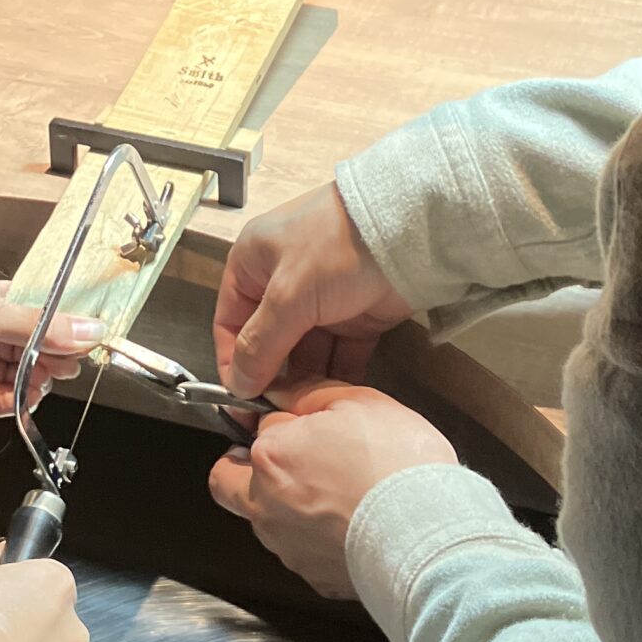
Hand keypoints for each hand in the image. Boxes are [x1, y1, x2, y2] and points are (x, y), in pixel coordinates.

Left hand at [0, 280, 101, 421]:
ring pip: (18, 372)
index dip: (57, 319)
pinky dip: (21, 399)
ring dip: (39, 375)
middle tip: (75, 358)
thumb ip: (40, 325)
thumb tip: (88, 329)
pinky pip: (2, 400)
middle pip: (27, 343)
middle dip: (52, 351)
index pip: (28, 308)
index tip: (83, 329)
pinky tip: (34, 394)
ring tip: (55, 375)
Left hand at [208, 382, 456, 598]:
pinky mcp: (314, 578)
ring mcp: (287, 547)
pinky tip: (353, 525)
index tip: (297, 423)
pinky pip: (303, 552)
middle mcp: (265, 506)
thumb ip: (308, 392)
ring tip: (338, 495)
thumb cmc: (396, 467)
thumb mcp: (358, 401)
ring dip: (287, 506)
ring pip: (266, 521)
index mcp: (270, 456)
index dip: (278, 421)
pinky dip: (319, 540)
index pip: (253, 427)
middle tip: (292, 460)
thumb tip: (282, 392)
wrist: (429, 536)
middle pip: (230, 482)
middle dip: (249, 470)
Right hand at [215, 182, 413, 398]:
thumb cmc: (340, 245)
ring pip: (305, 353)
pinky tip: (335, 399)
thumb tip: (238, 385)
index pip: (230, 323)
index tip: (241, 401)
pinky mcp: (356, 317)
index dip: (233, 362)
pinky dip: (337, 376)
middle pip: (269, 342)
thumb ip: (261, 343)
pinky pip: (339, 355)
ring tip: (309, 409)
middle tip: (277, 412)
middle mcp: (283, 283)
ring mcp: (321, 301)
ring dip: (306, 380)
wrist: (412, 229)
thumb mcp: (289, 294)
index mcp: (253, 265)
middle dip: (273, 376)